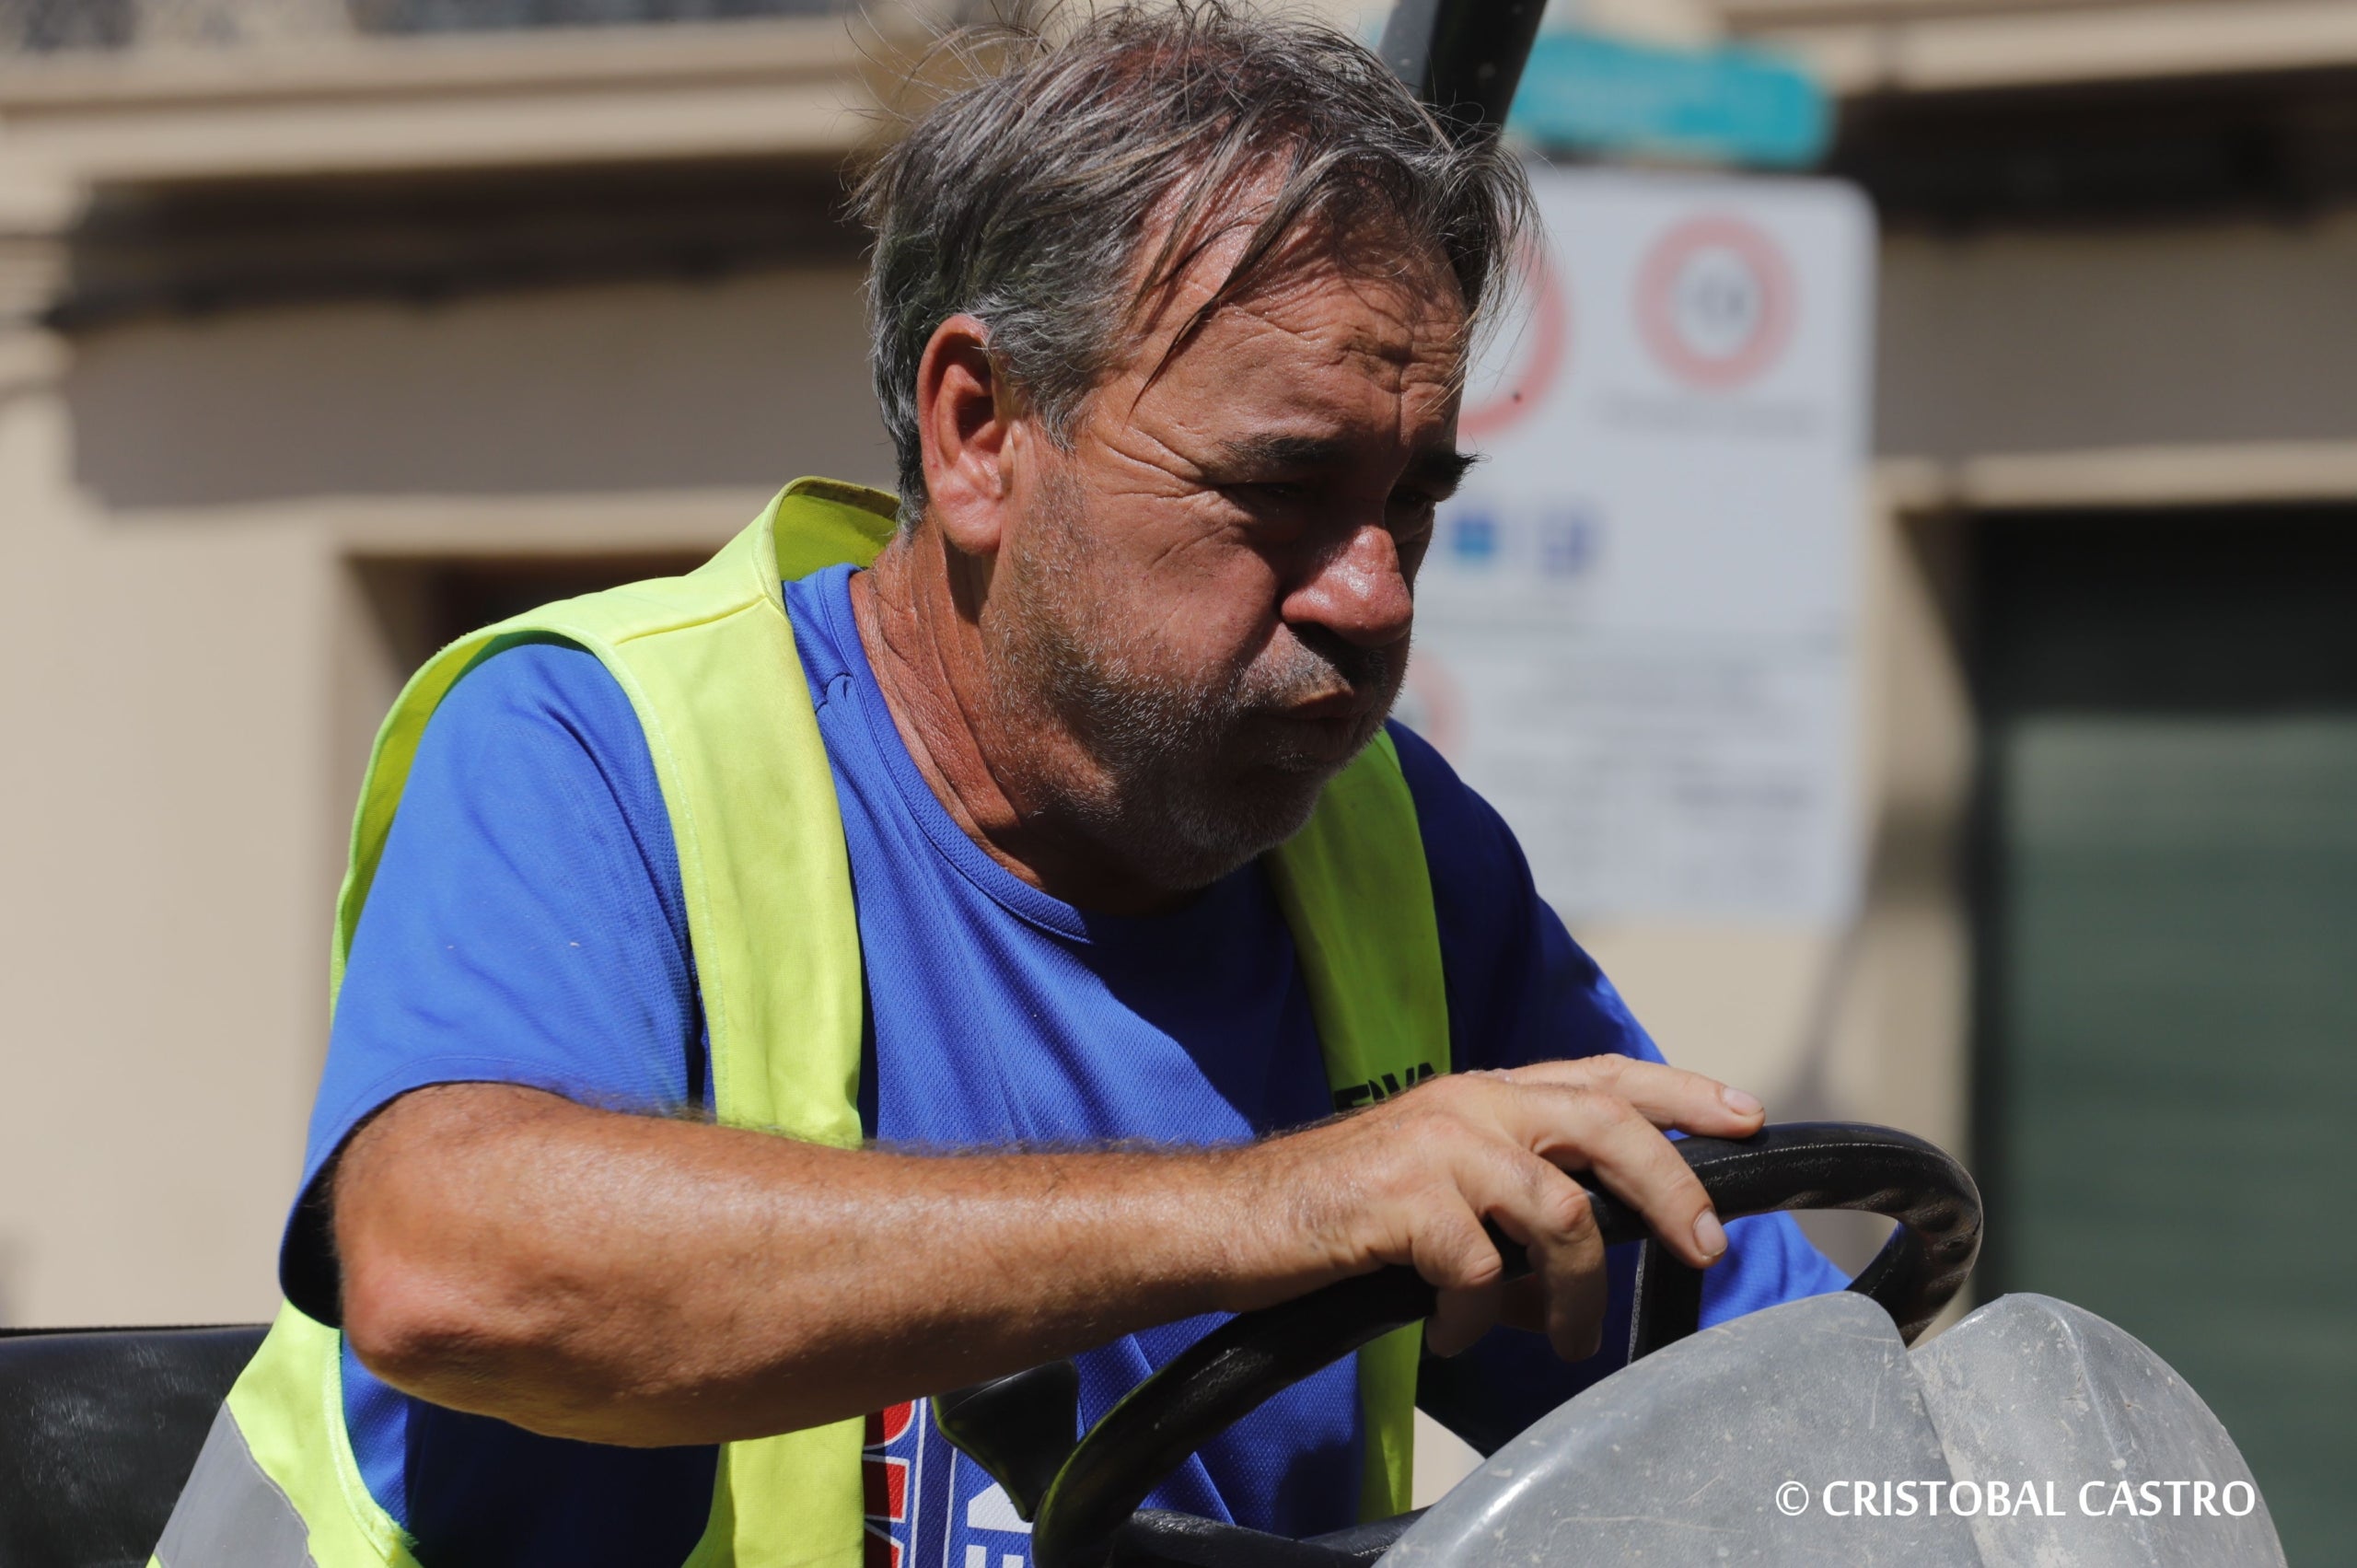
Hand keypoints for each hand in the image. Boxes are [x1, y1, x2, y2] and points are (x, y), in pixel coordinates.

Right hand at [1240, 1057, 1765, 1361]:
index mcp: (1483, 1095)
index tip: (1745, 1117)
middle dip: (1673, 1188)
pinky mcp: (1407, 1201)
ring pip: (1562, 1214)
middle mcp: (1470, 1105)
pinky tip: (1452, 1334)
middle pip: (1609, 1128)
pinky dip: (1479, 1318)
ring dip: (1579, 1291)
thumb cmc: (1337, 1212)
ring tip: (1564, 1339)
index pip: (1603, 1078)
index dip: (1681, 1093)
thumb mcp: (1436, 1191)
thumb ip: (1509, 1213)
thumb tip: (1564, 1285)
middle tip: (1704, 1247)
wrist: (1233, 1218)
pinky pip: (1485, 1271)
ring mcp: (1439, 1147)